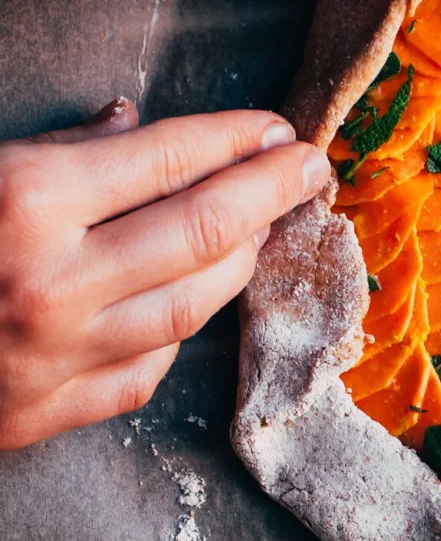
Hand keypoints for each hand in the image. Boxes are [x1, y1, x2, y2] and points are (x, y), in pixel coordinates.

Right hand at [0, 99, 329, 447]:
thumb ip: (56, 147)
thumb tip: (133, 123)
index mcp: (22, 201)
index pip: (169, 158)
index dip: (237, 139)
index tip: (279, 128)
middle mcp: (50, 282)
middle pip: (203, 232)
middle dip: (272, 193)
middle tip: (312, 168)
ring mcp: (50, 359)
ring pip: (191, 308)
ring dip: (241, 262)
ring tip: (265, 227)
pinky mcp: (41, 416)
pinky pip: (143, 373)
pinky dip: (176, 333)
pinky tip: (192, 302)